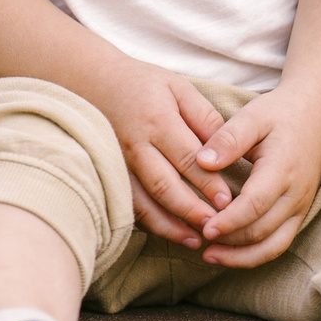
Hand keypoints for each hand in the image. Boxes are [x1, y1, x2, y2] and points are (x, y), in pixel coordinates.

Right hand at [89, 58, 235, 248]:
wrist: (92, 81)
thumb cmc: (142, 84)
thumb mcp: (178, 87)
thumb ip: (204, 117)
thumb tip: (228, 150)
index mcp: (157, 121)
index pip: (187, 157)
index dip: (208, 182)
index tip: (229, 202)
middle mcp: (135, 145)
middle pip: (165, 185)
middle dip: (191, 210)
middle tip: (216, 226)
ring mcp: (118, 163)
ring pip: (144, 202)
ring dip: (170, 225)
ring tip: (195, 239)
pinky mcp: (108, 174)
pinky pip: (128, 205)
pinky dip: (149, 223)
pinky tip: (169, 233)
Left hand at [192, 82, 320, 266]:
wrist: (318, 114)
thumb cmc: (281, 114)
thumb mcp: (253, 116)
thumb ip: (228, 139)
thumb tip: (202, 162)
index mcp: (283, 169)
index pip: (256, 204)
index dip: (230, 221)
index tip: (205, 228)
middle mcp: (296, 194)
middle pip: (263, 230)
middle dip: (230, 242)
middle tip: (198, 240)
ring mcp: (301, 207)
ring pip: (274, 245)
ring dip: (242, 257)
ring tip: (210, 256)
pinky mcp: (299, 213)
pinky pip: (280, 243)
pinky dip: (256, 253)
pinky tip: (230, 252)